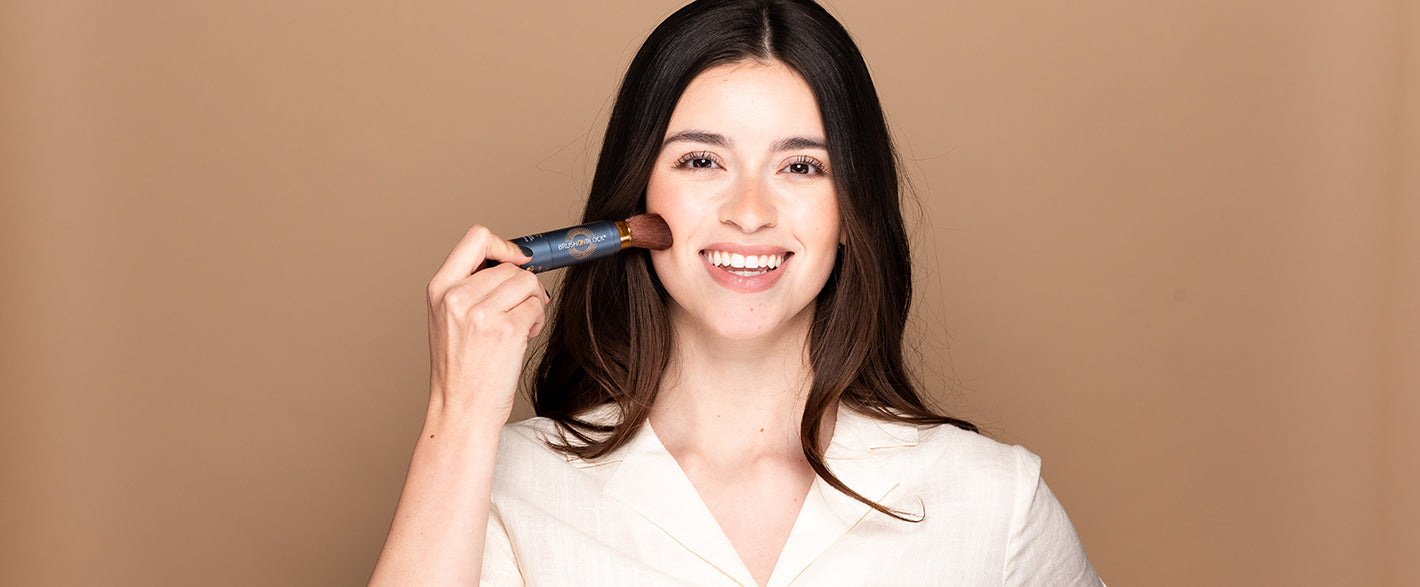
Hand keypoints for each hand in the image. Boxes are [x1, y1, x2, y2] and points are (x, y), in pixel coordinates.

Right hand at [425, 225, 549, 423]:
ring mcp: (481, 314)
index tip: (516, 260)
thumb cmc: (459, 369)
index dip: (503, 244)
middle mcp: (457, 297)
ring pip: (527, 283)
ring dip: (533, 302)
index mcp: (440, 289)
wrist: (460, 410)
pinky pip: (536, 307)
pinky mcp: (506, 331)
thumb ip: (470, 287)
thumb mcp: (448, 319)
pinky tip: (523, 338)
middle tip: (520, 311)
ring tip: (521, 326)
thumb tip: (513, 262)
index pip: (475, 238)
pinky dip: (537, 320)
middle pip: (510, 266)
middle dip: (523, 286)